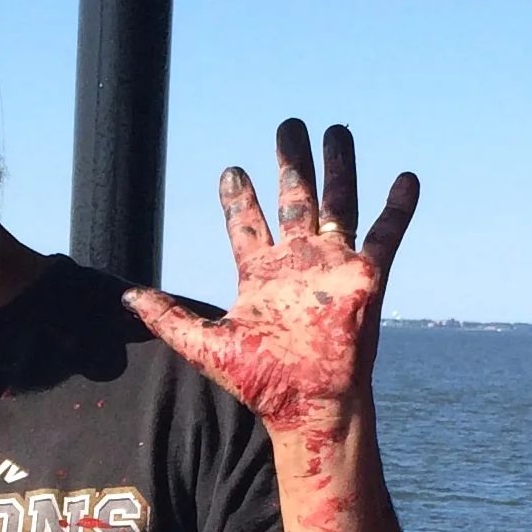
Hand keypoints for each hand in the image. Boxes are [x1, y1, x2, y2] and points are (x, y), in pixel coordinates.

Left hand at [126, 120, 416, 431]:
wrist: (308, 405)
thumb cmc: (261, 382)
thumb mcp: (205, 346)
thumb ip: (168, 318)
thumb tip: (125, 298)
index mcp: (262, 276)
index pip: (248, 226)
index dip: (239, 198)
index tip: (231, 170)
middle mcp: (298, 264)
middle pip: (295, 200)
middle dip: (291, 163)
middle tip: (288, 126)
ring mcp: (333, 268)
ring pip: (338, 204)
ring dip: (339, 167)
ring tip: (338, 130)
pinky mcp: (366, 278)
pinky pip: (386, 235)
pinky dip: (398, 207)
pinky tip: (407, 177)